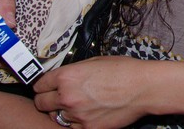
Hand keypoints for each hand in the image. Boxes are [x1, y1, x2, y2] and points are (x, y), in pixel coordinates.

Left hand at [33, 57, 147, 128]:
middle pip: (41, 104)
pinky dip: (76, 122)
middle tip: (54, 99)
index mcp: (67, 76)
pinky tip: (87, 113)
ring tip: (77, 105)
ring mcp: (76, 115)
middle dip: (46, 100)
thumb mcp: (94, 62)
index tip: (45, 87)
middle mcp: (67, 97)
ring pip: (55, 118)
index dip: (42, 86)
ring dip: (62, 112)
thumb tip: (62, 78)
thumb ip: (73, 71)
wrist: (143, 88)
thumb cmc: (124, 71)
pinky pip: (71, 128)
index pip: (39, 85)